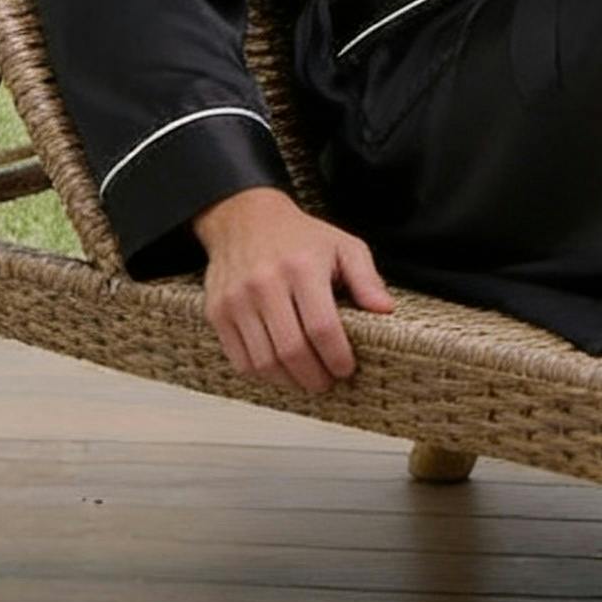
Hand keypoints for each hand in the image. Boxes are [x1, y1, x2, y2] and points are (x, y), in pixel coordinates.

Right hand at [192, 185, 394, 395]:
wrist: (245, 219)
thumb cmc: (299, 237)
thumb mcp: (343, 246)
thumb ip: (366, 278)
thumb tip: (384, 310)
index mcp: (302, 267)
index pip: (321, 327)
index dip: (337, 356)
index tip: (346, 369)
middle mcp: (265, 283)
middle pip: (291, 350)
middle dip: (314, 377)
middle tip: (327, 382)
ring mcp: (236, 300)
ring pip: (263, 362)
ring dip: (289, 381)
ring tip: (306, 378)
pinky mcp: (217, 313)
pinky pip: (240, 360)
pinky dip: (262, 374)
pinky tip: (280, 369)